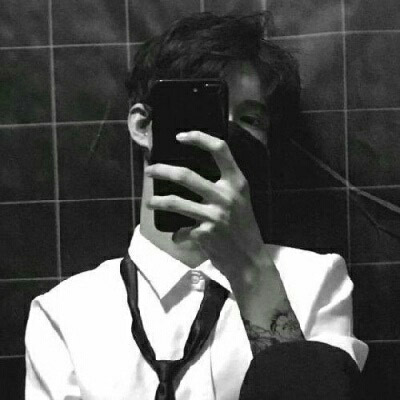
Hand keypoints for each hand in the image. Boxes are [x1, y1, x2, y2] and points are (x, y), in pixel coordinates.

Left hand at [145, 130, 265, 285]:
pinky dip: (178, 235)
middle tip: (149, 170)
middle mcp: (226, 196)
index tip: (180, 136)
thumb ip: (222, 186)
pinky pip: (181, 231)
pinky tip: (178, 237)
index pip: (220, 150)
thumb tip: (189, 177)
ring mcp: (214, 215)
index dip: (199, 138)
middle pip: (186, 175)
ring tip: (149, 201)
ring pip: (175, 202)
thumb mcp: (240, 200)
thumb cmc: (244, 227)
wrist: (249, 259)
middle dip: (162, 170)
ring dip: (157, 201)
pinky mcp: (204, 233)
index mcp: (237, 183)